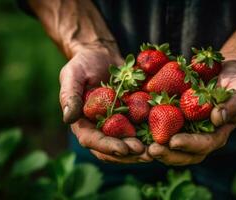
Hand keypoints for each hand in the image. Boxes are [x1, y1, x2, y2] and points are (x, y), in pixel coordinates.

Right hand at [59, 42, 152, 162]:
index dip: (108, 147)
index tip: (124, 149)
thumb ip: (70, 96)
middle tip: (147, 153)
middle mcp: (100, 128)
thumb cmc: (83, 64)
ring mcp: (117, 124)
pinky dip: (153, 133)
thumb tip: (68, 118)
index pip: (93, 141)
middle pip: (114, 148)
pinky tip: (167, 134)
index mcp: (83, 123)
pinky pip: (141, 128)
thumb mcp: (73, 75)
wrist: (101, 55)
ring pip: (129, 143)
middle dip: (130, 153)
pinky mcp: (131, 116)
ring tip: (159, 149)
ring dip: (144, 149)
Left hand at [148, 61, 235, 165]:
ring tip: (140, 146)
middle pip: (184, 153)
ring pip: (170, 145)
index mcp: (217, 132)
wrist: (226, 72)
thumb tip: (217, 118)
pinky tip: (136, 128)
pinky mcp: (176, 119)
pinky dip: (150, 131)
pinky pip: (162, 128)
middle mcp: (200, 135)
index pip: (204, 145)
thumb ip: (232, 105)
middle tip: (152, 151)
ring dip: (156, 148)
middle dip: (168, 154)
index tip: (174, 142)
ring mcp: (187, 128)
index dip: (189, 145)